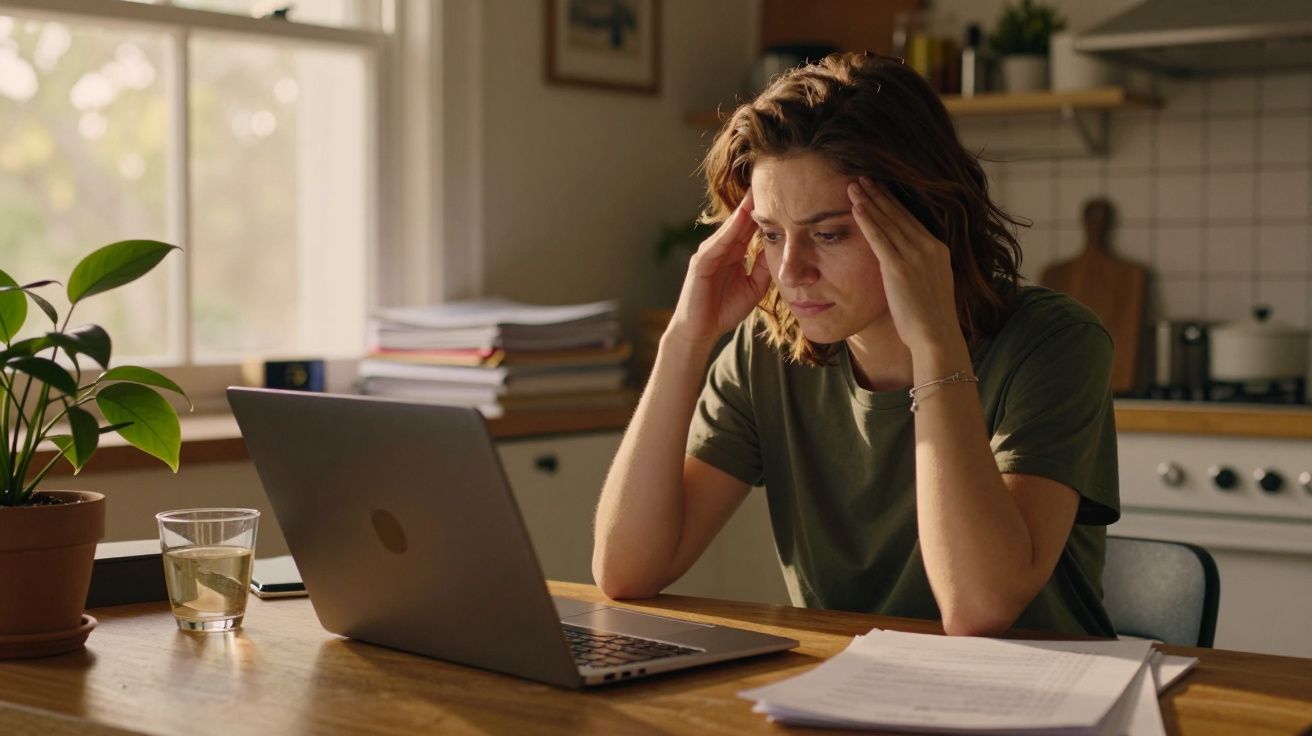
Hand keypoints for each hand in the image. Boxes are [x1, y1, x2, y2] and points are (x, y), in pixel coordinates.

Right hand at [665, 190, 770, 349]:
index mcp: (734, 253)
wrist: (701, 331)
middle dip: (753, 203)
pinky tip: (739, 219)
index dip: (763, 212)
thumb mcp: (754, 287)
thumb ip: (764, 268)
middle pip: (740, 221)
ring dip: (742, 211)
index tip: (780, 195)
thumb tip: (781, 249)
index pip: (750, 227)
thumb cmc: (724, 310)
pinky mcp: (701, 263)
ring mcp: (709, 253)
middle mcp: (721, 248)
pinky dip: (728, 231)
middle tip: (769, 181)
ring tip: (756, 192)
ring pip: (729, 228)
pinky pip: (717, 244)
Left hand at [848, 177, 962, 356]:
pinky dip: (867, 221)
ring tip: (853, 186)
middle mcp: (928, 247)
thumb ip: (919, 267)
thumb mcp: (931, 284)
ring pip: (887, 222)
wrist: (936, 336)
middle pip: (899, 214)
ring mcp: (915, 256)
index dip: (893, 201)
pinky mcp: (899, 268)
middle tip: (863, 176)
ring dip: (868, 201)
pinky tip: (856, 208)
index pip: (911, 219)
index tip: (879, 187)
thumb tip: (902, 262)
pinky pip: (879, 238)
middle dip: (879, 193)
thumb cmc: (930, 318)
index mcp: (938, 249)